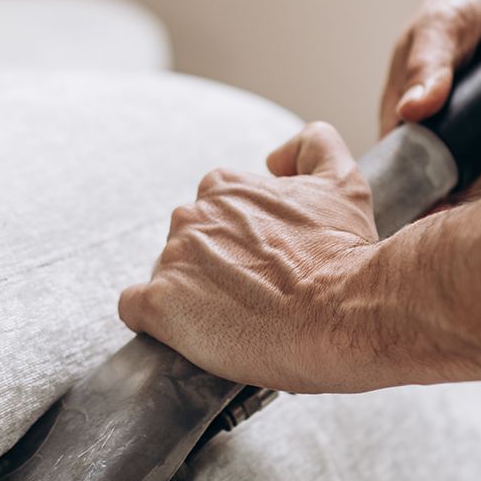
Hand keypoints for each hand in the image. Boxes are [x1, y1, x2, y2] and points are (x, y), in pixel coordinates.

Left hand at [118, 123, 387, 392]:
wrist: (345, 311)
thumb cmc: (345, 257)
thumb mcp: (343, 184)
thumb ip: (315, 147)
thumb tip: (276, 157)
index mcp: (224, 187)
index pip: (211, 213)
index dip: (235, 244)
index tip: (260, 267)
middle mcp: (191, 215)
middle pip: (187, 245)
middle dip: (212, 269)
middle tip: (252, 298)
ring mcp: (172, 258)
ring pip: (166, 278)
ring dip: (191, 297)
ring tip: (234, 322)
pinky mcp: (159, 304)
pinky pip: (136, 309)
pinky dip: (156, 322)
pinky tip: (190, 333)